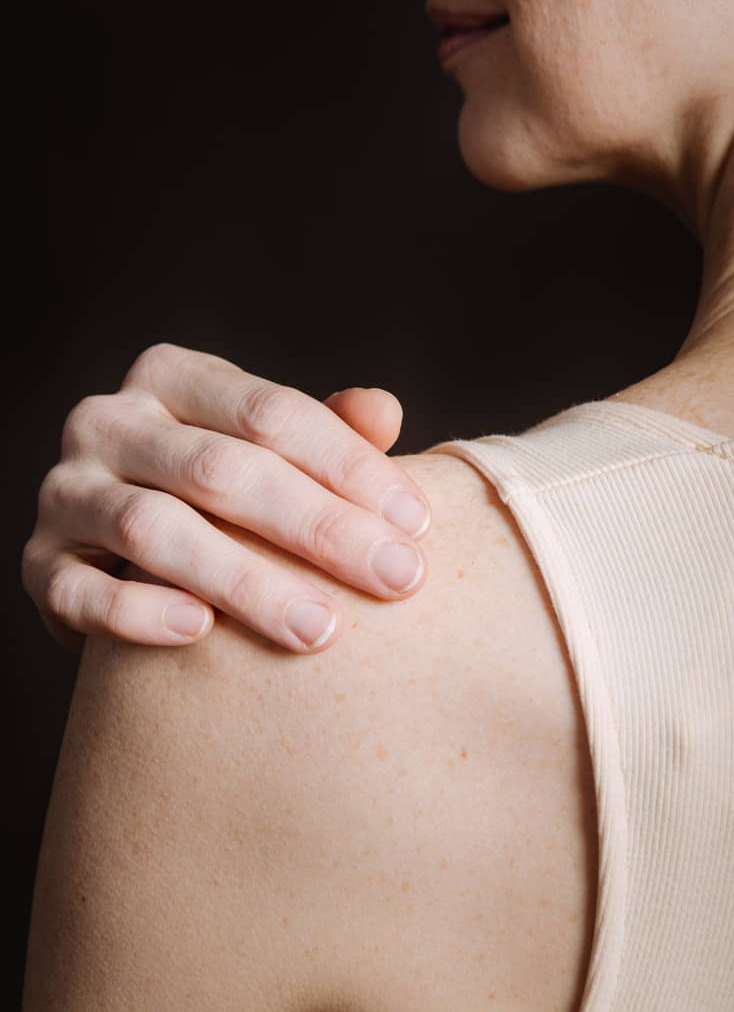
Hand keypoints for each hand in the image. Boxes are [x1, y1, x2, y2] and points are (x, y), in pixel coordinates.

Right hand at [21, 344, 430, 653]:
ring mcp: (66, 491)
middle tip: (394, 580)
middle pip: (220, 470)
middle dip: (317, 528)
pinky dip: (139, 613)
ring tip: (319, 628)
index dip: (350, 466)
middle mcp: (109, 420)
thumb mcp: (274, 448)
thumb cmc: (226, 491)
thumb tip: (383, 409)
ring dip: (243, 582)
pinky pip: (80, 591)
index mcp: (174, 377)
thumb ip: (328, 431)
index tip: (416, 524)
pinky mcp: (38, 564)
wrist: (125, 547)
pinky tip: (201, 634)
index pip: (271, 412)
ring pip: (152, 530)